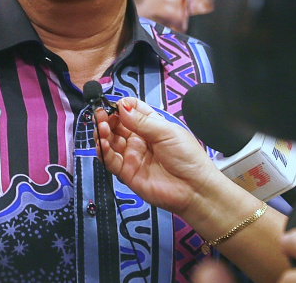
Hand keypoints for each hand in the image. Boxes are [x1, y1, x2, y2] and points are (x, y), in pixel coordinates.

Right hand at [94, 96, 218, 215]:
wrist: (194, 189)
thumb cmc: (187, 157)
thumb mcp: (166, 132)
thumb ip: (142, 121)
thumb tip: (121, 106)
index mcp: (151, 125)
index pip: (130, 111)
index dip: (122, 106)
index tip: (116, 105)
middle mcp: (139, 139)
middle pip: (116, 125)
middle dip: (107, 118)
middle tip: (101, 115)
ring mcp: (132, 155)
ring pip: (110, 141)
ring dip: (103, 133)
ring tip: (102, 127)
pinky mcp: (127, 172)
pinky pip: (110, 161)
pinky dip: (103, 151)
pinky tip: (103, 144)